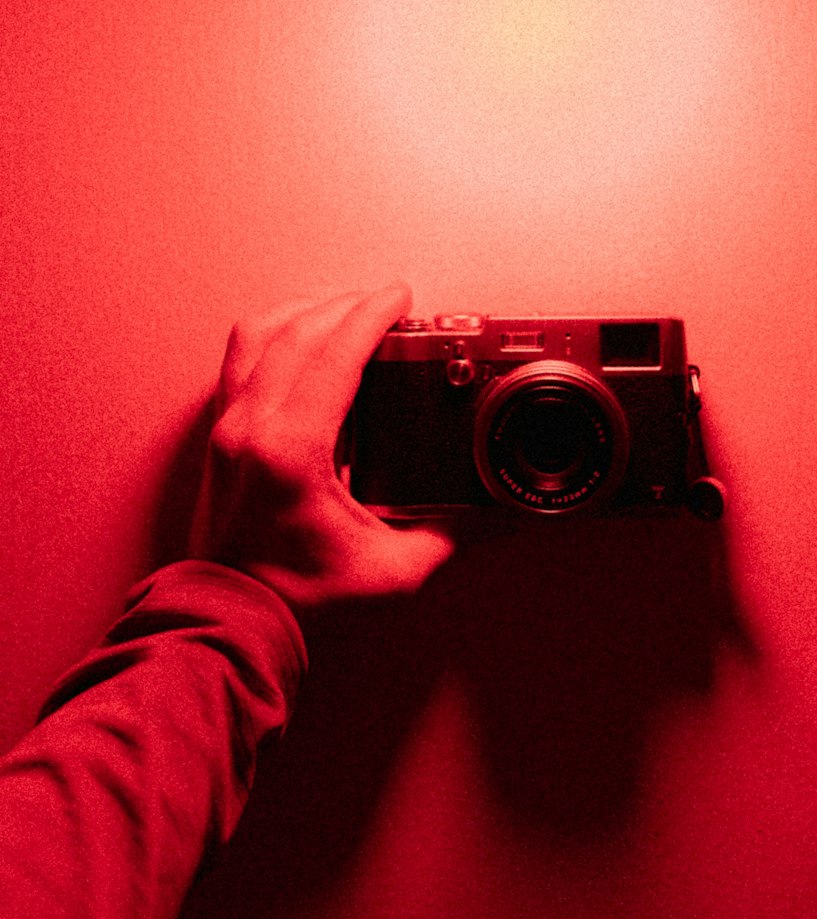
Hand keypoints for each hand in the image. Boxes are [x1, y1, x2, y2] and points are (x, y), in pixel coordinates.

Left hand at [189, 285, 452, 624]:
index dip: (371, 315)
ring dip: (304, 312)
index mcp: (292, 451)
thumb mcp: (390, 571)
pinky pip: (238, 359)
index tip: (399, 298)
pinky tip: (297, 342)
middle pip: (297, 332)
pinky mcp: (219, 436)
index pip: (334, 354)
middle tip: (385, 305)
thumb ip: (450, 536)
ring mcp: (228, 428)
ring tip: (342, 311)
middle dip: (346, 307)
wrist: (234, 621)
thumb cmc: (297, 601)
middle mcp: (251, 428)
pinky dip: (272, 336)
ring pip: (257, 335)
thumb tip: (494, 514)